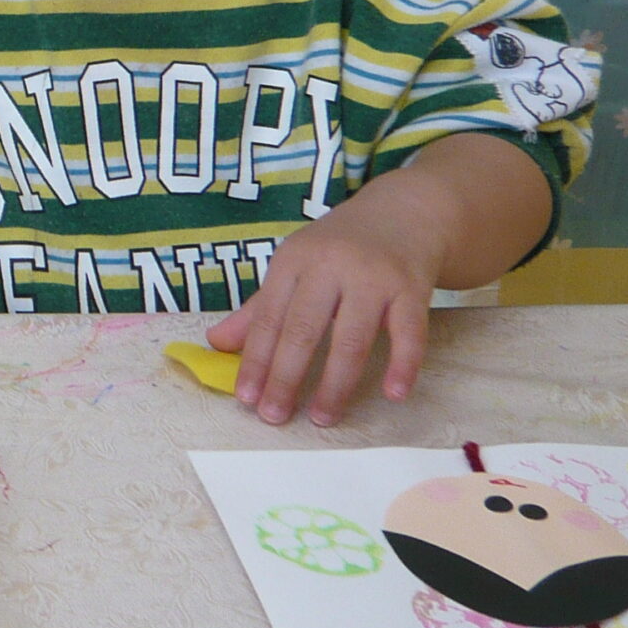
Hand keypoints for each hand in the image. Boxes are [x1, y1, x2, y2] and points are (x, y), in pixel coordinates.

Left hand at [206, 218, 433, 427]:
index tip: (245, 398)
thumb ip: (259, 308)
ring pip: (351, 338)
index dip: (255, 360)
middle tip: (274, 416)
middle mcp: (331, 265)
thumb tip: (215, 343)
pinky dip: (402, 365)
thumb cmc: (340, 246)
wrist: (404, 209)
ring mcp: (373, 277)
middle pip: (303, 330)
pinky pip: (409, 333)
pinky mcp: (412, 287)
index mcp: (294, 260)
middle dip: (285, 377)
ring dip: (335, 384)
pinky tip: (393, 394)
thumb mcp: (295, 265)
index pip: (268, 318)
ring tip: (322, 417)